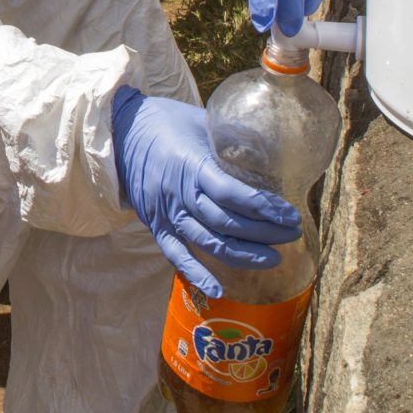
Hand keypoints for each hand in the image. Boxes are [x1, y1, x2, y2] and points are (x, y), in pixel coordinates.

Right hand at [111, 87, 301, 297]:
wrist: (120, 132)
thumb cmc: (166, 122)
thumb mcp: (202, 122)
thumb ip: (232, 139)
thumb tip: (270, 150)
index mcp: (192, 165)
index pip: (232, 194)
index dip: (264, 208)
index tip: (290, 215)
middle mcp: (180, 194)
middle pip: (226, 222)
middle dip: (264, 233)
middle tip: (292, 234)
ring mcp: (166, 213)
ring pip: (208, 242)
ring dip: (243, 254)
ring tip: (274, 258)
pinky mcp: (156, 225)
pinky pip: (176, 255)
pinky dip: (196, 274)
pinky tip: (218, 290)